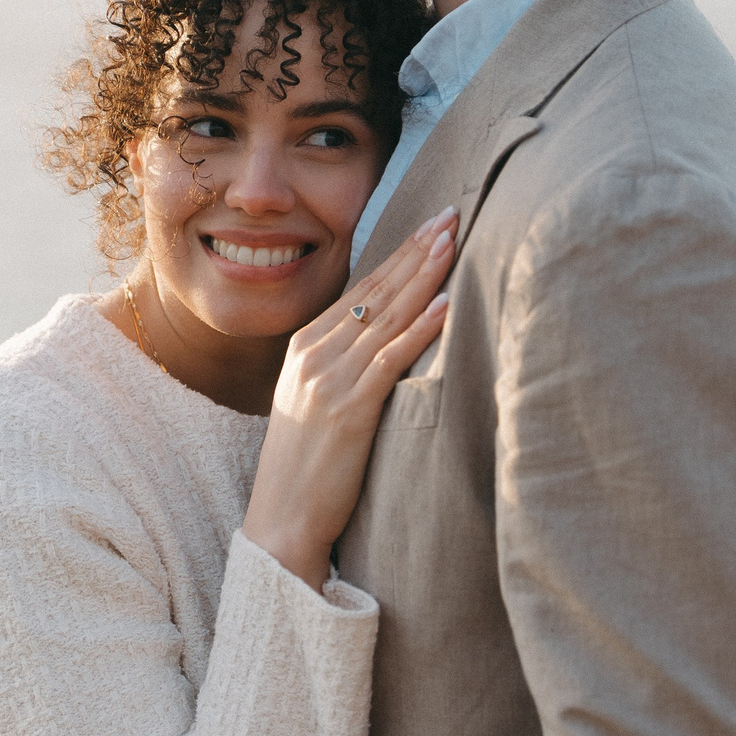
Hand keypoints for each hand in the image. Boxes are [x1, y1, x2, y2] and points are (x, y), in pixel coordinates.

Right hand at [240, 207, 457, 582]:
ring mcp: (329, 378)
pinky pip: (391, 357)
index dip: (399, 255)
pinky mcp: (350, 408)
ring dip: (424, 275)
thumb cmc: (304, 468)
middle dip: (416, 250)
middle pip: (375, 291)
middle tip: (452, 214)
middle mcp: (313, 353)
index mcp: (304, 346)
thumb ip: (342, 364)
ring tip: (454, 241)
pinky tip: (446, 303)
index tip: (430, 227)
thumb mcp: (313, 401)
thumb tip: (383, 338)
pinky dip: (421, 327)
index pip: (361, 289)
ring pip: (386, 315)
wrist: (281, 521)